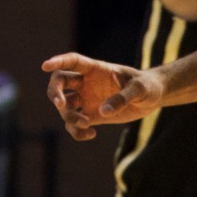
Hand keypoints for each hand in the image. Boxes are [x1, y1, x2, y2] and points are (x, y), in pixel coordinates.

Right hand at [42, 53, 161, 140]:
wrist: (151, 98)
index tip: (45, 66)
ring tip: (87, 124)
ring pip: (65, 107)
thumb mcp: (139, 89)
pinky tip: (91, 134)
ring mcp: (86, 99)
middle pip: (59, 82)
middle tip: (60, 104)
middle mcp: (86, 83)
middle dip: (54, 92)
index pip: (72, 61)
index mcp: (96, 69)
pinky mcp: (91, 116)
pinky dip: (77, 132)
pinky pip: (74, 125)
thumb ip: (122, 98)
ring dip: (70, 117)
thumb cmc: (147, 86)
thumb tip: (103, 112)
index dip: (58, 61)